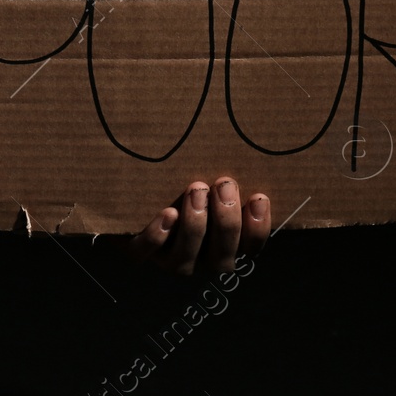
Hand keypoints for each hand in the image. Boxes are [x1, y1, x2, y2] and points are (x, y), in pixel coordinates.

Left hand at [128, 177, 269, 275]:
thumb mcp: (212, 179)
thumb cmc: (186, 182)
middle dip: (226, 222)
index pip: (250, 247)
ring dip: (194, 226)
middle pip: (220, 259)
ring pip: (183, 260)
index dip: (257, 228)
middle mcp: (199, 258)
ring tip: (196, 189)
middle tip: (224, 185)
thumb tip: (260, 135)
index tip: (258, 197)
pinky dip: (155, 236)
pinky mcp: (137, 251)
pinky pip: (143, 253)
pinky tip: (167, 213)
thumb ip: (230, 176)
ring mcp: (167, 258)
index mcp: (223, 243)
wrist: (135, 192)